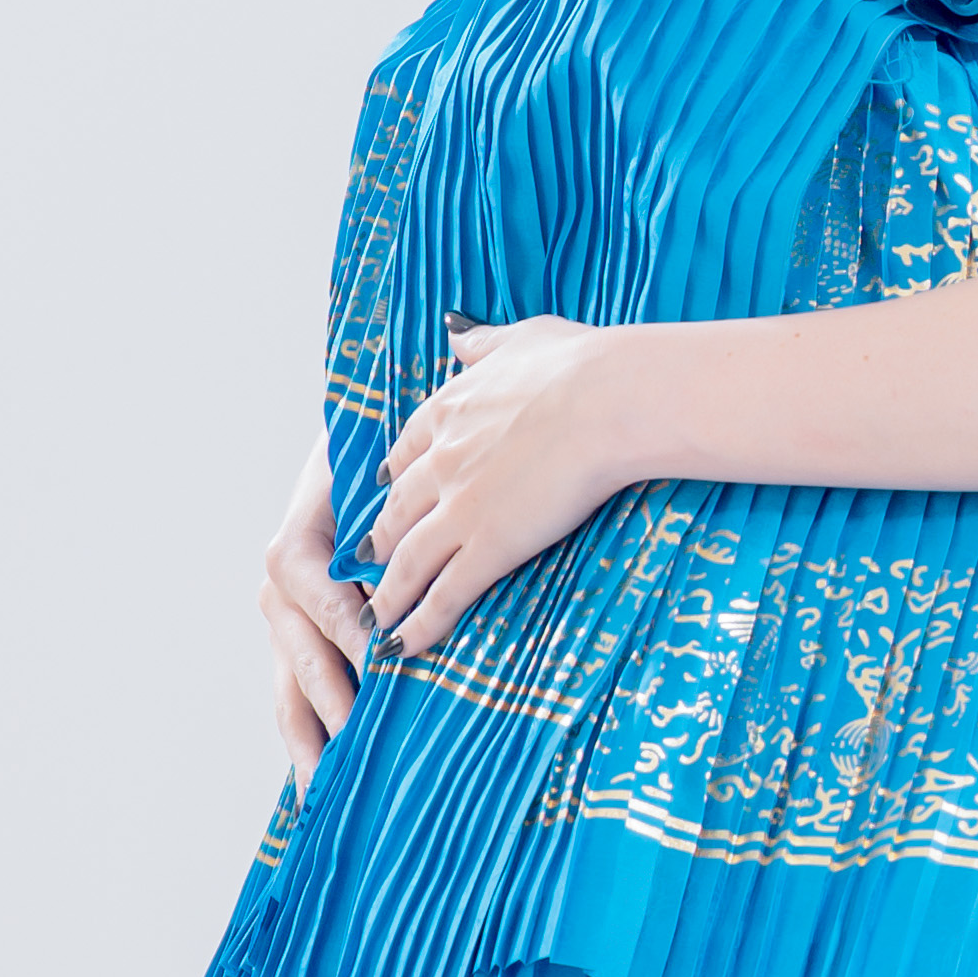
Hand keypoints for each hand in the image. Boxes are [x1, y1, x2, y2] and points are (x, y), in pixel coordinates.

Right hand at [258, 449, 374, 780]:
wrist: (341, 465)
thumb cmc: (362, 475)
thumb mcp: (369, 488)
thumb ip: (385, 531)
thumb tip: (419, 584)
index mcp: (294, 556)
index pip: (327, 604)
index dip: (355, 637)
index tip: (389, 669)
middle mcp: (280, 599)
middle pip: (308, 664)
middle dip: (338, 711)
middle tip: (367, 755)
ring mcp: (282, 634)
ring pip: (293, 698)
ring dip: (312, 748)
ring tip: (328, 796)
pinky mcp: (293, 655)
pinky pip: (297, 706)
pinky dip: (312, 746)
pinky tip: (324, 788)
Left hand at [365, 314, 633, 658]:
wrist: (607, 400)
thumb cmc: (580, 365)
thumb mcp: (519, 337)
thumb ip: (482, 342)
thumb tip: (456, 330)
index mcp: (447, 412)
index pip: (404, 455)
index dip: (392, 482)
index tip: (384, 497)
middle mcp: (440, 462)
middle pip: (395, 512)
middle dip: (379, 543)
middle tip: (370, 564)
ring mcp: (458, 508)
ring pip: (406, 561)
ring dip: (388, 595)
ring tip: (377, 620)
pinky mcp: (486, 546)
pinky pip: (442, 594)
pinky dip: (417, 624)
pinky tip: (402, 645)